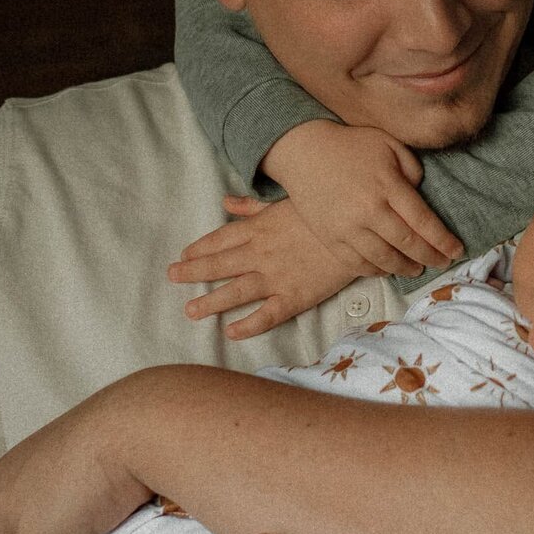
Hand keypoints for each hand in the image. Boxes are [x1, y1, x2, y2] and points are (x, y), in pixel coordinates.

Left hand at [169, 197, 373, 338]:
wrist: (360, 232)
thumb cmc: (323, 214)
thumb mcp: (286, 202)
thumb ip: (253, 206)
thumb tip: (226, 201)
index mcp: (259, 229)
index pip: (220, 239)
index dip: (199, 249)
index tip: (183, 256)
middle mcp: (261, 254)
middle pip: (219, 265)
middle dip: (193, 273)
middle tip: (172, 279)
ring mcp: (276, 277)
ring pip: (236, 291)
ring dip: (211, 302)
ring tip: (191, 310)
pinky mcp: (295, 297)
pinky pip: (267, 315)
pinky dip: (248, 325)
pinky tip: (231, 332)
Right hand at [265, 122, 462, 276]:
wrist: (303, 152)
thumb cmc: (350, 145)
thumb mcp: (389, 144)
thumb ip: (413, 169)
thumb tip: (422, 196)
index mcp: (387, 186)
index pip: (423, 222)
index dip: (443, 240)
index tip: (457, 250)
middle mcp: (369, 211)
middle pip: (408, 245)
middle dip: (431, 257)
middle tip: (443, 263)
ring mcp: (347, 229)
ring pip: (384, 260)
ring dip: (406, 268)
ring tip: (417, 268)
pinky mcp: (330, 239)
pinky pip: (358, 265)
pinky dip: (377, 271)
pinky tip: (388, 268)